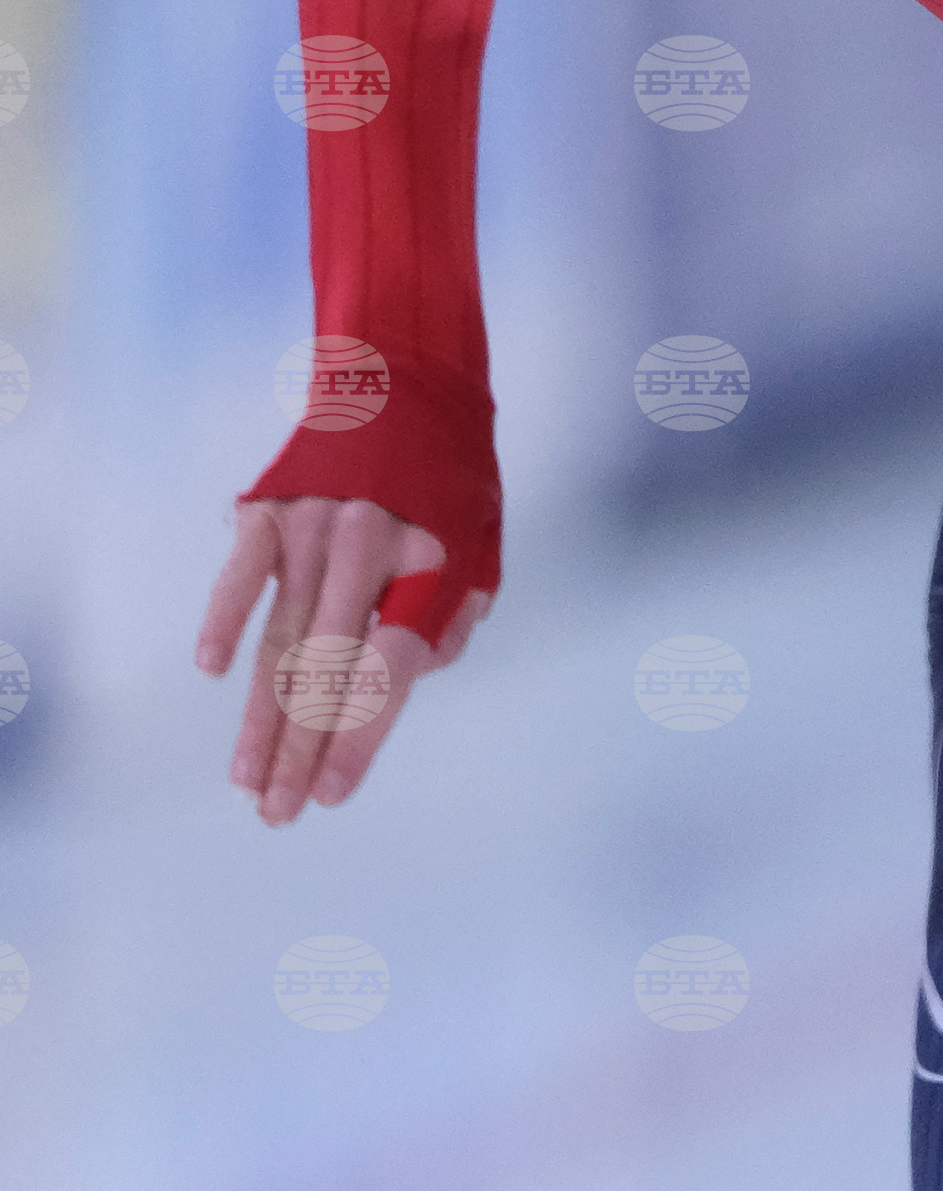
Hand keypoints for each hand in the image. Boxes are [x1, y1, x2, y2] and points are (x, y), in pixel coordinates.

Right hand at [197, 497, 482, 824]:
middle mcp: (365, 549)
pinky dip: (223, 620)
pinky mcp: (268, 507)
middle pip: (323, 672)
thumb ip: (450, 622)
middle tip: (278, 814)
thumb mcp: (483, 548)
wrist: (403, 376)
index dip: (358, 738)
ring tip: (247, 778)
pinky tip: (212, 672)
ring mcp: (310, 526)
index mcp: (427, 565)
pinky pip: (240, 575)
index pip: (386, 673)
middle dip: (299, 751)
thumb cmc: (451, 480)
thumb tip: (404, 681)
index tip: (332, 794)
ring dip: (258, 715)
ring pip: (278, 639)